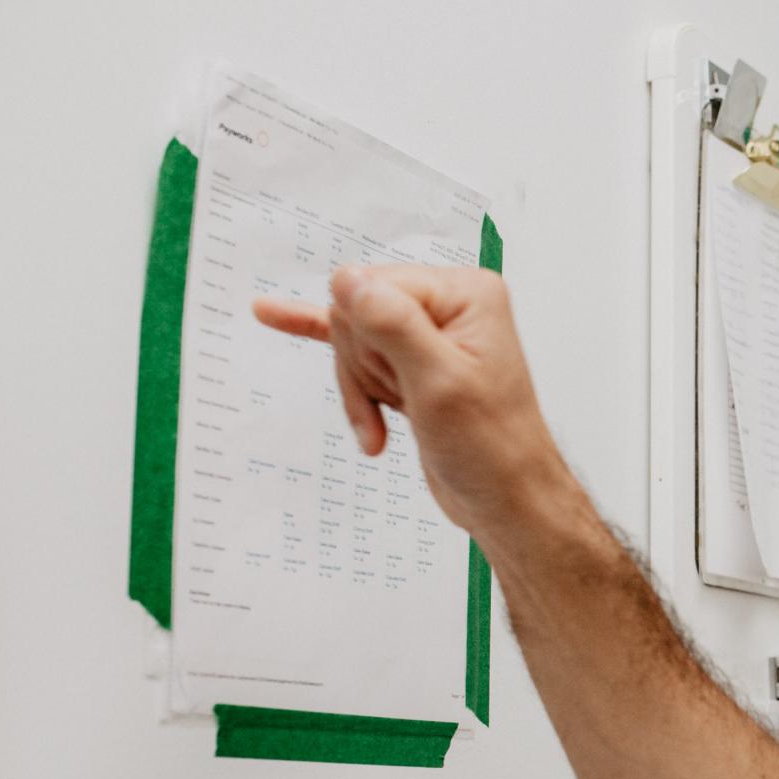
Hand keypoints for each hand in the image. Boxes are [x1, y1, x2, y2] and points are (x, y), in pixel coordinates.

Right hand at [252, 267, 573, 541]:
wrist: (507, 501)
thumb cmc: (492, 449)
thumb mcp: (439, 384)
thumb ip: (393, 325)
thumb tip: (346, 278)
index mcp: (467, 293)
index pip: (372, 287)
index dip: (371, 342)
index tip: (405, 383)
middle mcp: (450, 305)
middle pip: (357, 315)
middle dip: (365, 369)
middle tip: (409, 402)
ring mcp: (428, 334)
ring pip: (350, 344)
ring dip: (361, 393)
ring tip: (398, 418)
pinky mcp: (410, 365)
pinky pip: (351, 344)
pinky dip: (315, 336)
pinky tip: (272, 314)